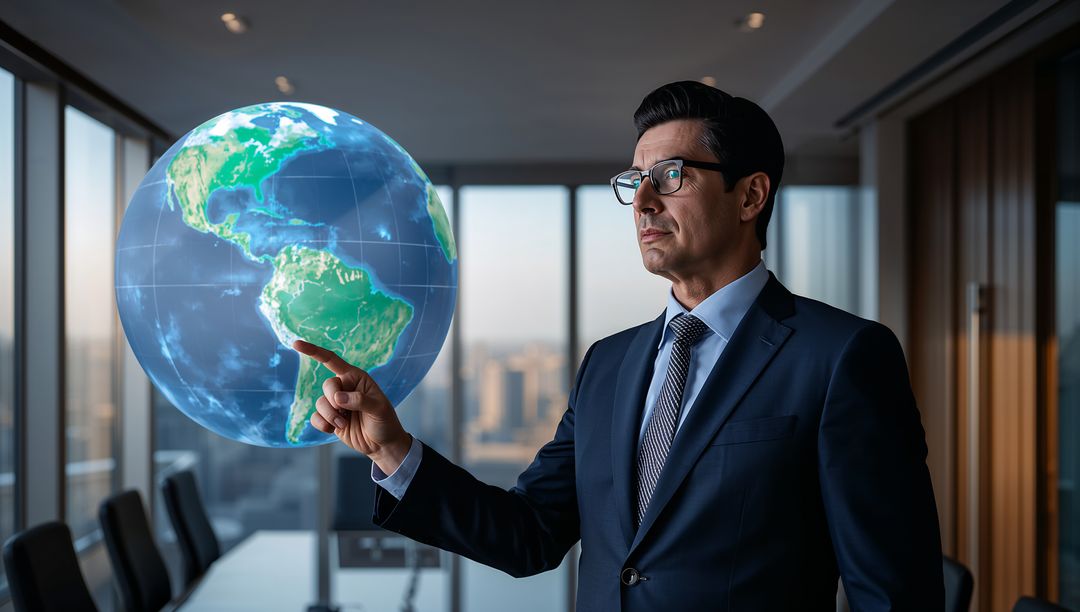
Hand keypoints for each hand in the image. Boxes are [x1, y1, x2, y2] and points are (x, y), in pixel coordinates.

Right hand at [291, 339, 412, 472]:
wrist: (382, 444)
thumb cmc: (385, 422)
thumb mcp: (378, 409)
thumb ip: (360, 400)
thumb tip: (337, 398)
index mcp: (356, 377)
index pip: (332, 360)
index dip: (314, 351)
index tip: (296, 344)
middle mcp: (344, 388)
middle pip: (327, 385)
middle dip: (333, 400)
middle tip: (345, 413)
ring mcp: (336, 404)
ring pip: (320, 403)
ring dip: (330, 416)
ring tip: (344, 424)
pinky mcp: (330, 418)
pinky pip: (316, 417)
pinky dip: (322, 424)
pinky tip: (333, 430)